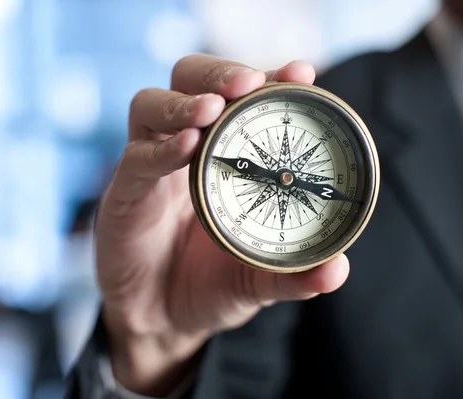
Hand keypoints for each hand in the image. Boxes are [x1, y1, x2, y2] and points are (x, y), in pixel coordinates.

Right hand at [95, 54, 349, 395]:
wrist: (162, 320)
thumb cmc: (211, 286)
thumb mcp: (257, 282)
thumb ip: (293, 276)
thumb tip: (338, 271)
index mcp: (222, 156)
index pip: (239, 99)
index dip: (267, 78)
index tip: (299, 73)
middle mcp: (185, 149)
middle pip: (188, 81)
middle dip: (217, 72)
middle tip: (247, 82)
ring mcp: (150, 166)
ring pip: (150, 105)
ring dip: (182, 101)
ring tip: (211, 109)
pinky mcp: (124, 192)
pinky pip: (136, 158)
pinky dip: (160, 149)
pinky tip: (186, 147)